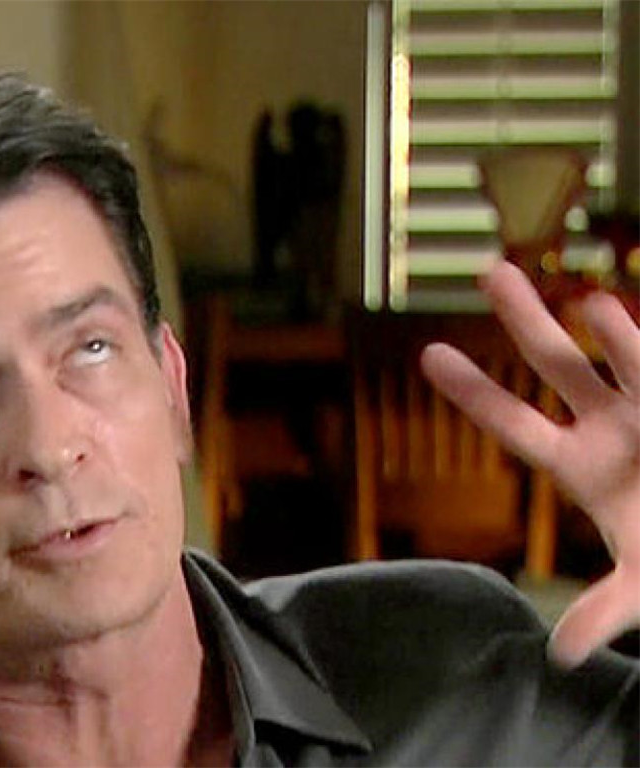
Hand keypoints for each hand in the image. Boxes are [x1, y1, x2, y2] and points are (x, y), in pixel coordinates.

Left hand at [421, 261, 638, 666]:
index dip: (476, 392)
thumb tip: (562, 656)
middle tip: (487, 270)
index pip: (514, 423)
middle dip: (524, 319)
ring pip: (624, 356)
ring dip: (611, 328)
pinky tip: (629, 303)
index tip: (428, 355)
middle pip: (556, 364)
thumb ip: (604, 612)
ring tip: (592, 305)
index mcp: (579, 464)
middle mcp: (611, 424)